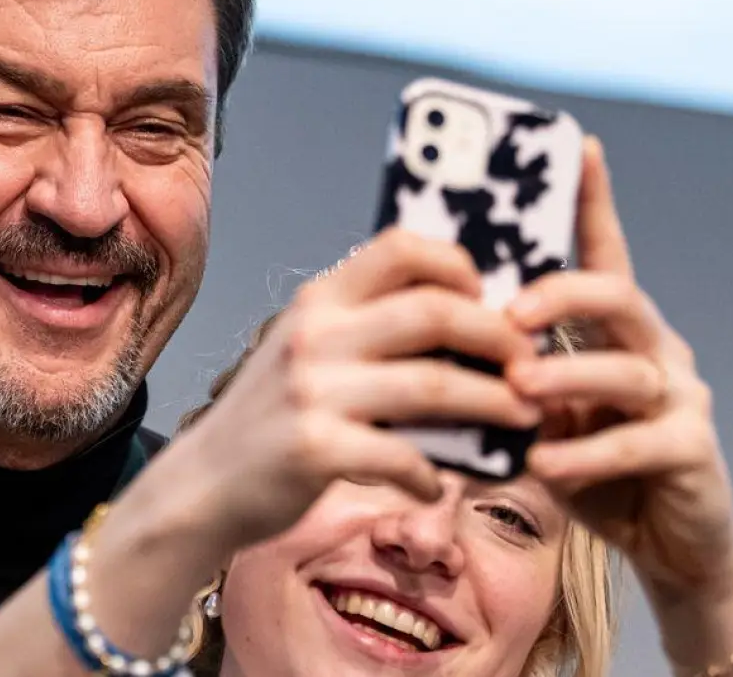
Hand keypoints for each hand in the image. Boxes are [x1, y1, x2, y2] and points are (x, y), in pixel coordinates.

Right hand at [172, 228, 542, 556]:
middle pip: (435, 311)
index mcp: (319, 301)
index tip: (489, 298)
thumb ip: (364, 330)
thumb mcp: (306, 353)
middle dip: (500, 337)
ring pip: (435, 385)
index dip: (459, 265)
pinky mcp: (317, 449)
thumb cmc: (271, 420)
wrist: (202, 485)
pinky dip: (434, 473)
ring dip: (494, 403)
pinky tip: (436, 483)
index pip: (401, 248)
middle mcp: (315, 335)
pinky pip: (405, 456)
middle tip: (530, 363)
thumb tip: (463, 320)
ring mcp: (314, 391)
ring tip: (524, 416)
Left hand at [505, 138, 732, 597]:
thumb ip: (508, 370)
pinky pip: (637, 442)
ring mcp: (680, 398)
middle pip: (618, 295)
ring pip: (627, 369)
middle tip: (509, 315)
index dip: (595, 202)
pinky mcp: (692, 452)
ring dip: (566, 376)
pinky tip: (543, 461)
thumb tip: (430, 333)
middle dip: (562, 296)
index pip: (605, 252)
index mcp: (615, 329)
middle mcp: (654, 349)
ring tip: (519, 390)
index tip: (583, 147)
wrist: (666, 542)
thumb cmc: (590, 462)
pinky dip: (584, 451)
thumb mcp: (541, 409)